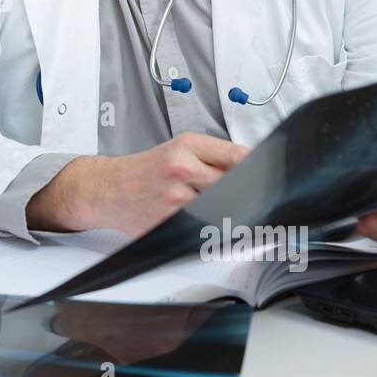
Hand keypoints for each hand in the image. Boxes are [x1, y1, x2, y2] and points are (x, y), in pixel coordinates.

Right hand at [30, 132, 250, 236]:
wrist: (107, 188)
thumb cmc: (144, 171)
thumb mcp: (178, 150)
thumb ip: (214, 158)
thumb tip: (253, 171)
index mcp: (188, 145)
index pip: (240, 157)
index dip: (259, 171)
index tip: (269, 180)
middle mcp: (182, 168)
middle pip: (236, 185)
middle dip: (248, 196)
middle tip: (256, 203)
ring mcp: (175, 197)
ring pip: (223, 210)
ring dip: (232, 216)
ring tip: (232, 217)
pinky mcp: (168, 221)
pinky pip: (203, 229)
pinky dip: (211, 230)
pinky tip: (209, 227)